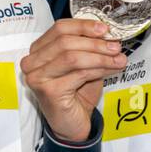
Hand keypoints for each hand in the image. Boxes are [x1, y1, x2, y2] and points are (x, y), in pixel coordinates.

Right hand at [20, 18, 125, 142]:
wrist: (71, 125)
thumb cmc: (76, 94)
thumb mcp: (82, 65)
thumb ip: (88, 49)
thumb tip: (108, 36)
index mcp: (38, 51)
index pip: (59, 28)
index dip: (83, 26)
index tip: (105, 29)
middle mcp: (31, 62)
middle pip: (65, 41)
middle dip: (95, 43)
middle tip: (116, 47)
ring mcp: (37, 77)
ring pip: (72, 57)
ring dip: (100, 56)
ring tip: (118, 59)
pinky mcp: (48, 91)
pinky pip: (78, 73)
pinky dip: (99, 69)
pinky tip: (111, 70)